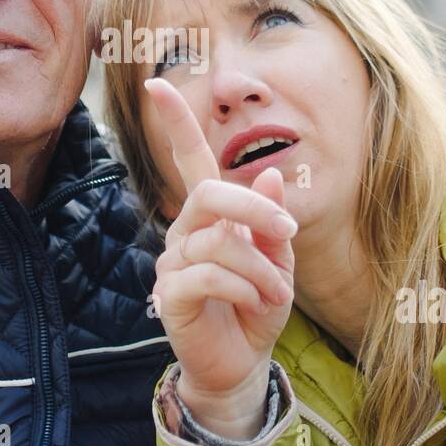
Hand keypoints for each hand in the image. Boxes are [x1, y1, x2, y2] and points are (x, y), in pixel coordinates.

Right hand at [145, 78, 296, 438]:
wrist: (243, 362)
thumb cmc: (257, 305)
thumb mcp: (278, 260)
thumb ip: (271, 221)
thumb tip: (267, 174)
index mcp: (210, 215)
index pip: (190, 160)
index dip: (175, 122)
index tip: (158, 82)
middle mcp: (185, 231)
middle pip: (208, 193)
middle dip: (252, 208)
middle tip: (287, 234)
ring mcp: (172, 262)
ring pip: (217, 240)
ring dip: (258, 266)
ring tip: (277, 292)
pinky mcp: (169, 294)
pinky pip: (207, 275)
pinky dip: (242, 287)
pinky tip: (255, 303)